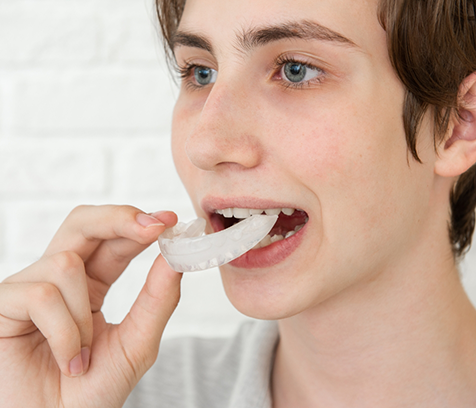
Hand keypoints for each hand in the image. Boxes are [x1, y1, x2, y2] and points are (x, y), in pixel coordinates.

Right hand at [0, 205, 181, 407]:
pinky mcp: (4, 303)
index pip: (114, 239)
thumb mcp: (135, 344)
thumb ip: (157, 301)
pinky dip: (64, 331)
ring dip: (84, 315)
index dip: (139, 224)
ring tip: (82, 356)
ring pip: (66, 264)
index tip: (169, 220)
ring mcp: (30, 288)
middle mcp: (61, 278)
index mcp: (93, 282)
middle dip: (118, 219)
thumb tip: (175, 259)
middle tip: (153, 228)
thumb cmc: (90, 394)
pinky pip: (41, 294)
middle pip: (82, 223)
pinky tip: (67, 361)